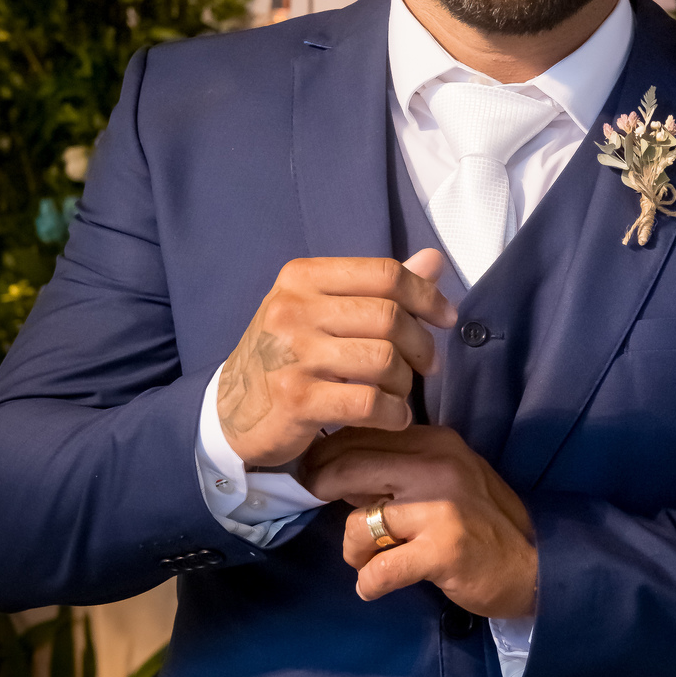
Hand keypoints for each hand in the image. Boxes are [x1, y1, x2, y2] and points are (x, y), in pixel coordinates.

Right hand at [216, 250, 455, 468]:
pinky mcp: (296, 400)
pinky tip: (392, 417)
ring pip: (385, 360)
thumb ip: (378, 287)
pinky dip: (394, 414)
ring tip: (398, 392)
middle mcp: (293, 309)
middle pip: (390, 317)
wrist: (229, 410)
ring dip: (405, 382)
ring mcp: (293, 355)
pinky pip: (370, 403)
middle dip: (421, 345)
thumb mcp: (322, 310)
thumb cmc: (287, 356)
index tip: (446, 317)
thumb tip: (434, 259)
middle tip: (426, 365)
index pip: (384, 274)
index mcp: (302, 277)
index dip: (427, 295)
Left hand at [304, 425, 537, 619]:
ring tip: (365, 561)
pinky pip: (379, 570)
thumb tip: (336, 466)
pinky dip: (369, 583)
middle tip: (314, 499)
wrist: (533, 566)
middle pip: (351, 465)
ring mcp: (441, 509)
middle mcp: (438, 466)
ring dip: (353, 549)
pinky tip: (374, 587)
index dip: (327, 453)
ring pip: (359, 522)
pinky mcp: (443, 551)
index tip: (313, 470)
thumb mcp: (443, 480)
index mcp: (435, 442)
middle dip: (321, 484)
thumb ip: (397, 469)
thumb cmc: (480, 523)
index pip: (364, 433)